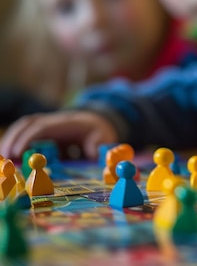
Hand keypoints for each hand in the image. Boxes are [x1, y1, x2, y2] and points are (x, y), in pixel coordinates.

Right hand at [0, 110, 117, 159]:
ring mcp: (45, 124)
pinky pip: (24, 134)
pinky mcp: (40, 132)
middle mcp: (52, 120)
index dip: (29, 138)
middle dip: (14, 139)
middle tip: (5, 158)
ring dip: (10, 140)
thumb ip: (98, 144)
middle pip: (29, 124)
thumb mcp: (103, 137)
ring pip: (23, 127)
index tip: (18, 153)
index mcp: (66, 122)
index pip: (43, 127)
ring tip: (3, 158)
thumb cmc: (97, 132)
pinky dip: (14, 143)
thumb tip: (92, 151)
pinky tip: (8, 157)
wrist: (95, 122)